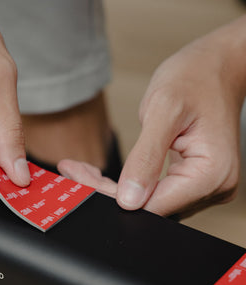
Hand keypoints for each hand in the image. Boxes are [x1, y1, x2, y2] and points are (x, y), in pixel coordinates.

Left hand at [59, 17, 245, 217]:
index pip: (153, 205)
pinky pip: (156, 193)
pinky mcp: (193, 182)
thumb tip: (129, 199)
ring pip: (150, 202)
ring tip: (86, 172)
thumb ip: (146, 158)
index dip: (114, 196)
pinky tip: (108, 175)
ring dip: (116, 190)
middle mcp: (213, 187)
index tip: (82, 178)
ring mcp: (205, 187)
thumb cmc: (195, 78)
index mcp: (211, 174)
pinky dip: (130, 185)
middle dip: (109, 192)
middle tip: (77, 172)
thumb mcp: (162, 111)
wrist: (217, 66)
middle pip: (150, 207)